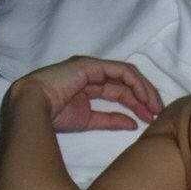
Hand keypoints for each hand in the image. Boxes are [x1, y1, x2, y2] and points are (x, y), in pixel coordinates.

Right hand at [12, 56, 162, 132]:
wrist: (32, 107)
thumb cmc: (54, 115)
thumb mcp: (89, 121)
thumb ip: (111, 120)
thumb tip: (133, 124)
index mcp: (90, 86)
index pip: (121, 92)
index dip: (138, 104)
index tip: (151, 119)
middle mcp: (93, 74)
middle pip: (127, 83)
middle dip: (145, 98)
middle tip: (158, 114)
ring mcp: (93, 67)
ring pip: (127, 75)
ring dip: (144, 90)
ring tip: (155, 107)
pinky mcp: (92, 65)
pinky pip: (121, 71)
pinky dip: (136, 83)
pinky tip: (144, 98)